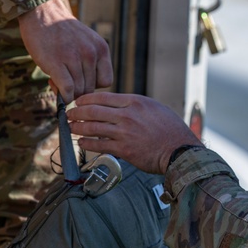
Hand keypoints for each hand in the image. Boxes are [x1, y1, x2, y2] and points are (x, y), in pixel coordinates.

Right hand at [18, 0, 113, 102]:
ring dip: (67, 92)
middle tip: (64, 80)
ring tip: (57, 79)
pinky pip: (66, 89)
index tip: (81, 80)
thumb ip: (92, 62)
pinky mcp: (56, 63)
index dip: (94, 85)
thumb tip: (88, 91)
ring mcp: (74, 58)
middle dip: (77, 90)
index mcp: (101, 49)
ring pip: (78, 91)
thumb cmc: (63, 32)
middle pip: (90, 88)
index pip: (106, 81)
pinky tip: (53, 83)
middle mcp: (91, 53)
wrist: (43, 14)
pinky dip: (62, 94)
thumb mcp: (88, 42)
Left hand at [67, 92, 200, 174]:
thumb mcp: (154, 108)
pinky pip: (98, 145)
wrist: (179, 150)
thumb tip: (116, 106)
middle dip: (77, 112)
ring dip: (78, 127)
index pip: (103, 97)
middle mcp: (127, 115)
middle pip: (93, 111)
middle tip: (68, 114)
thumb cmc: (170, 129)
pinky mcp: (123, 149)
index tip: (78, 101)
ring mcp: (124, 132)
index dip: (86, 99)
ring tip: (70, 127)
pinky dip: (87, 143)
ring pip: (92, 128)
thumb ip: (134, 106)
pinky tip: (81, 142)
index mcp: (135, 102)